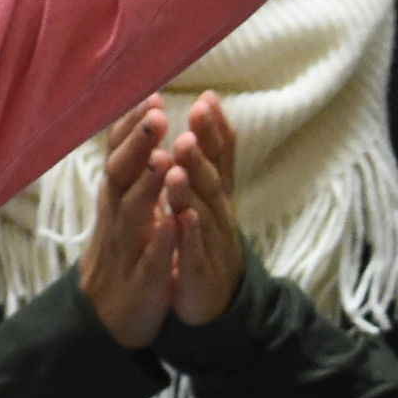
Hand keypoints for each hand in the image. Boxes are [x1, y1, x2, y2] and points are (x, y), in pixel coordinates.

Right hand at [78, 97, 179, 349]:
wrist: (108, 314)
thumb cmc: (123, 246)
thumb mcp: (126, 201)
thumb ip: (134, 160)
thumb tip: (143, 112)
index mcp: (117, 195)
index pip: (120, 153)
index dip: (132, 126)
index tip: (150, 94)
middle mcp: (117, 216)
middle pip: (121, 175)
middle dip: (138, 145)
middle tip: (157, 115)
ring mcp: (127, 247)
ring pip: (133, 213)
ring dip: (147, 186)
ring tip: (163, 160)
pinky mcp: (142, 280)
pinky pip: (150, 259)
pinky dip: (161, 241)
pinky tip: (174, 222)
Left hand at [168, 92, 245, 325]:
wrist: (215, 298)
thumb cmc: (206, 237)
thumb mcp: (209, 191)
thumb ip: (209, 151)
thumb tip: (207, 101)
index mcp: (216, 192)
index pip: (220, 156)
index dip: (214, 129)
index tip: (205, 99)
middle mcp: (218, 212)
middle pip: (210, 177)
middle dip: (200, 150)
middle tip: (191, 123)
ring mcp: (210, 241)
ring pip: (201, 210)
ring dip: (191, 186)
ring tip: (178, 165)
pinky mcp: (199, 270)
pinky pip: (193, 251)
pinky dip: (188, 234)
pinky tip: (182, 218)